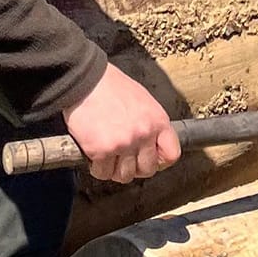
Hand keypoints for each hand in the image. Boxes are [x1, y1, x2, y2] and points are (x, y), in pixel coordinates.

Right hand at [62, 64, 180, 182]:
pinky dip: (97, 168)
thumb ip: (150, 124)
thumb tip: (150, 144)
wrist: (86, 81)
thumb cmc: (111, 87)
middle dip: (135, 168)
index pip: (171, 154)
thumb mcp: (143, 100)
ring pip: (125, 175)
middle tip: (124, 160)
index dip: (160, 161)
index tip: (150, 159)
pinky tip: (94, 155)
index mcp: (157, 121)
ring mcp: (123, 144)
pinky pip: (102, 173)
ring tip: (108, 157)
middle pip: (147, 169)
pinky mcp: (101, 150)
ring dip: (115, 170)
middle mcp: (143, 134)